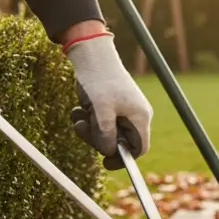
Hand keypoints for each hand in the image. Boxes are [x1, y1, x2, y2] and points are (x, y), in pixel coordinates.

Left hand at [63, 32, 153, 170]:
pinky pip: (99, 122)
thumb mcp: (101, 110)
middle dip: (99, 139)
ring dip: (90, 128)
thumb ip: (106, 134)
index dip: (124, 159)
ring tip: (80, 114)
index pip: (139, 148)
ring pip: (106, 133)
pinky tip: (79, 108)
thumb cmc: (100, 80)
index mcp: (139, 117)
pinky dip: (87, 119)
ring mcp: (121, 110)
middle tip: (84, 128)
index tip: (105, 162)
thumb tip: (108, 153)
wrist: (91, 55)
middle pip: (119, 142)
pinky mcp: (109, 106)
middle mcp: (134, 115)